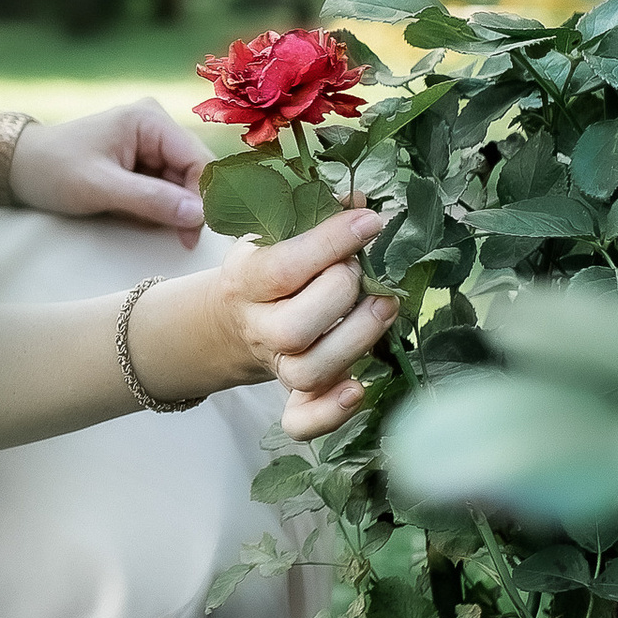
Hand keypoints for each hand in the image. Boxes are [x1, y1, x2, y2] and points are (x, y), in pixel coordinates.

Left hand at [9, 98, 206, 240]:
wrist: (18, 167)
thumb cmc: (53, 170)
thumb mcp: (101, 188)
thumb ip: (151, 200)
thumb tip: (198, 215)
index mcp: (150, 120)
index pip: (198, 159)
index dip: (205, 196)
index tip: (199, 231)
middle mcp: (156, 126)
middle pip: (193, 172)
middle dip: (186, 207)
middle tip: (180, 241)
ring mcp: (149, 144)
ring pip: (180, 185)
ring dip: (168, 211)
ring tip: (141, 223)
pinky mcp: (140, 161)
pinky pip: (163, 189)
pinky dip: (154, 209)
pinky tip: (134, 216)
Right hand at [134, 209, 395, 439]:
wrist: (232, 321)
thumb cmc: (267, 271)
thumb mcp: (274, 235)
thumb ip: (313, 215)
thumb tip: (362, 195)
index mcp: (246, 282)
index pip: (283, 268)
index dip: (329, 244)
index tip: (370, 220)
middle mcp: (257, 328)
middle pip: (294, 328)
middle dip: (340, 294)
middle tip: (363, 270)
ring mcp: (275, 365)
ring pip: (307, 372)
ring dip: (354, 340)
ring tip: (384, 306)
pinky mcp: (292, 397)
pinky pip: (300, 422)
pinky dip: (329, 413)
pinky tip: (358, 388)